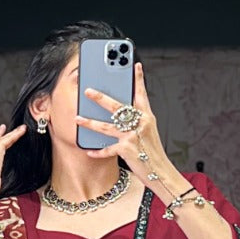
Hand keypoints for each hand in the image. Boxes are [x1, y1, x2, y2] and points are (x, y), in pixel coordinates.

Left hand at [76, 62, 182, 197]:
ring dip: (90, 122)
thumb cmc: (153, 153)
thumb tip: (122, 113)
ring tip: (78, 118)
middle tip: (88, 90)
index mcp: (147, 117)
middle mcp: (140, 123)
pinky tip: (88, 150)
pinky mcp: (127, 150)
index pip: (141, 94)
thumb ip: (138, 120)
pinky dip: (98, 151)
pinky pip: (108, 149)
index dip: (138, 79)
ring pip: (107, 126)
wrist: (161, 173)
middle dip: (100, 97)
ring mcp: (133, 136)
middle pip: (117, 106)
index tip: (134, 64)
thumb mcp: (149, 132)